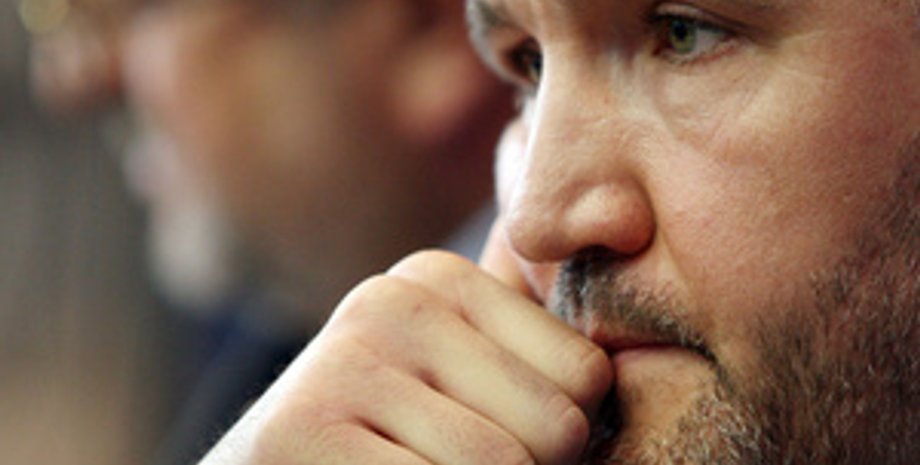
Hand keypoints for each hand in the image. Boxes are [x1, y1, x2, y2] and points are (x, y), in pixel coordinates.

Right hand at [200, 248, 610, 463]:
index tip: (493, 435)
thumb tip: (630, 273)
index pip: (587, 373)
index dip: (559, 436)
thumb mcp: (459, 382)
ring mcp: (342, 363)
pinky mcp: (302, 432)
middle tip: (447, 464)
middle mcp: (391, 303)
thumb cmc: (383, 444)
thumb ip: (529, 357)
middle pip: (557, 425)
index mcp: (440, 280)